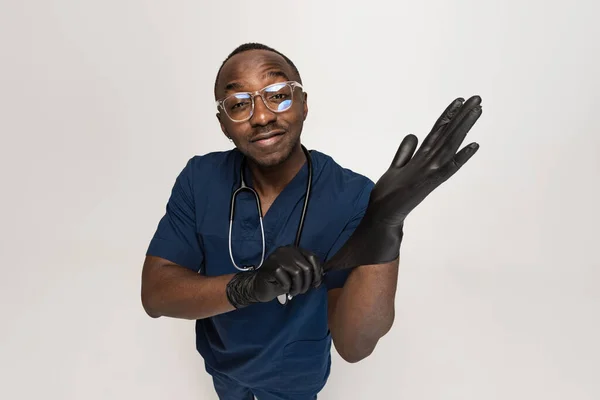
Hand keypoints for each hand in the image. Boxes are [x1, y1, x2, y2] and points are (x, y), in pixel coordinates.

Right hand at [226, 245, 322, 307]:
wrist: (258, 286)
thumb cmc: (280, 281)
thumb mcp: (296, 275)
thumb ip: (308, 271)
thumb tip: (321, 275)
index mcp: (294, 249)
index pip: (312, 257)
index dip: (318, 272)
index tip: (316, 284)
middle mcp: (286, 250)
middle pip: (307, 267)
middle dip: (307, 283)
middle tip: (301, 291)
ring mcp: (278, 257)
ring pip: (298, 273)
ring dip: (298, 287)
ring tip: (293, 291)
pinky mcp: (271, 267)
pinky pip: (286, 280)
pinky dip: (287, 288)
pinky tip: (283, 289)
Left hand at [367, 95, 482, 226]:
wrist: (381, 216)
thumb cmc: (390, 195)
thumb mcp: (396, 168)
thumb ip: (405, 152)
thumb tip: (413, 134)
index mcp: (421, 158)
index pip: (437, 132)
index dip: (448, 116)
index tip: (460, 100)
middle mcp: (429, 163)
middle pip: (448, 134)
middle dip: (462, 116)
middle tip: (478, 98)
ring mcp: (429, 172)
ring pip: (450, 145)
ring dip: (464, 127)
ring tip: (477, 110)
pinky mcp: (427, 184)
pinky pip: (447, 169)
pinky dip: (461, 158)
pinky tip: (473, 146)